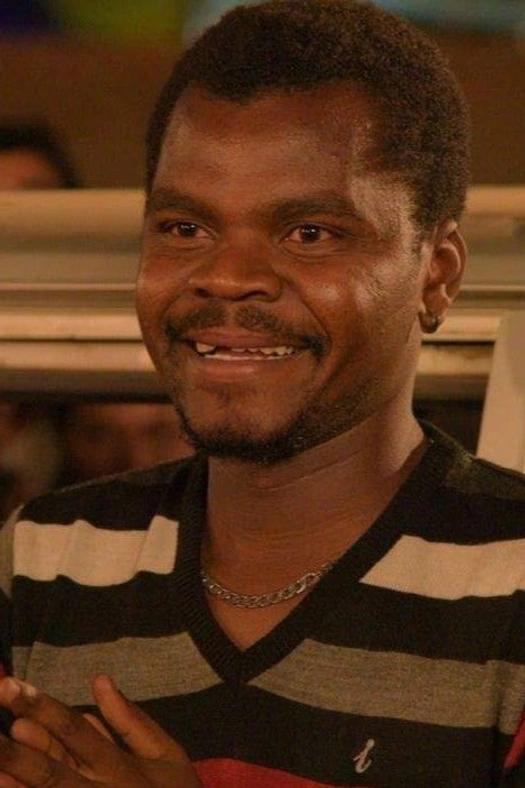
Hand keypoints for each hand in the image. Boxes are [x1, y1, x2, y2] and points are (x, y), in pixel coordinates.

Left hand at [0, 675, 201, 787]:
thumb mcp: (167, 754)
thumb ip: (131, 720)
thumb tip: (99, 681)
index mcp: (119, 767)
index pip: (75, 731)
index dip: (43, 709)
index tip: (13, 686)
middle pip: (49, 769)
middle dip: (15, 748)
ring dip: (14, 777)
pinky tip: (4, 784)